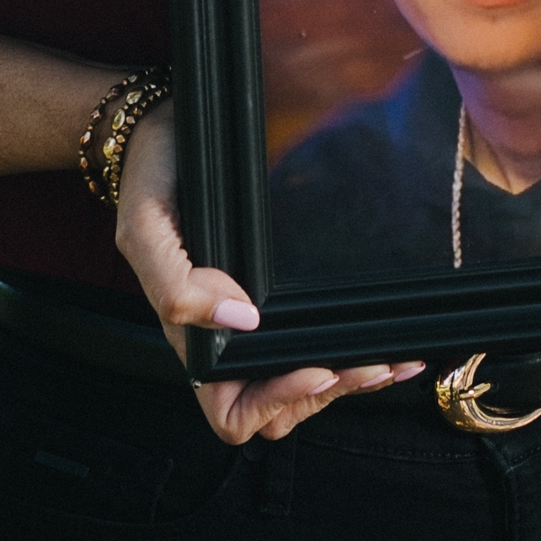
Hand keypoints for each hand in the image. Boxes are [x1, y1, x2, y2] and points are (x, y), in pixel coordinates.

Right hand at [111, 104, 424, 445]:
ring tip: (396, 359)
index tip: (317, 368)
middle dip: (331, 392)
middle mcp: (228, 340)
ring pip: (308, 386)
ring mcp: (258, 323)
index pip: (232, 411)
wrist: (170, 129)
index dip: (277, 402)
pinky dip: (358, 353)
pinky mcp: (283, 299)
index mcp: (194, 338)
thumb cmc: (157, 177)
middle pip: (282, 409)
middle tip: (374, 363)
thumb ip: (173, 282)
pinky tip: (394, 344)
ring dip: (353, 380)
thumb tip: (240, 319)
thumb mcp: (144, 226)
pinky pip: (320, 347)